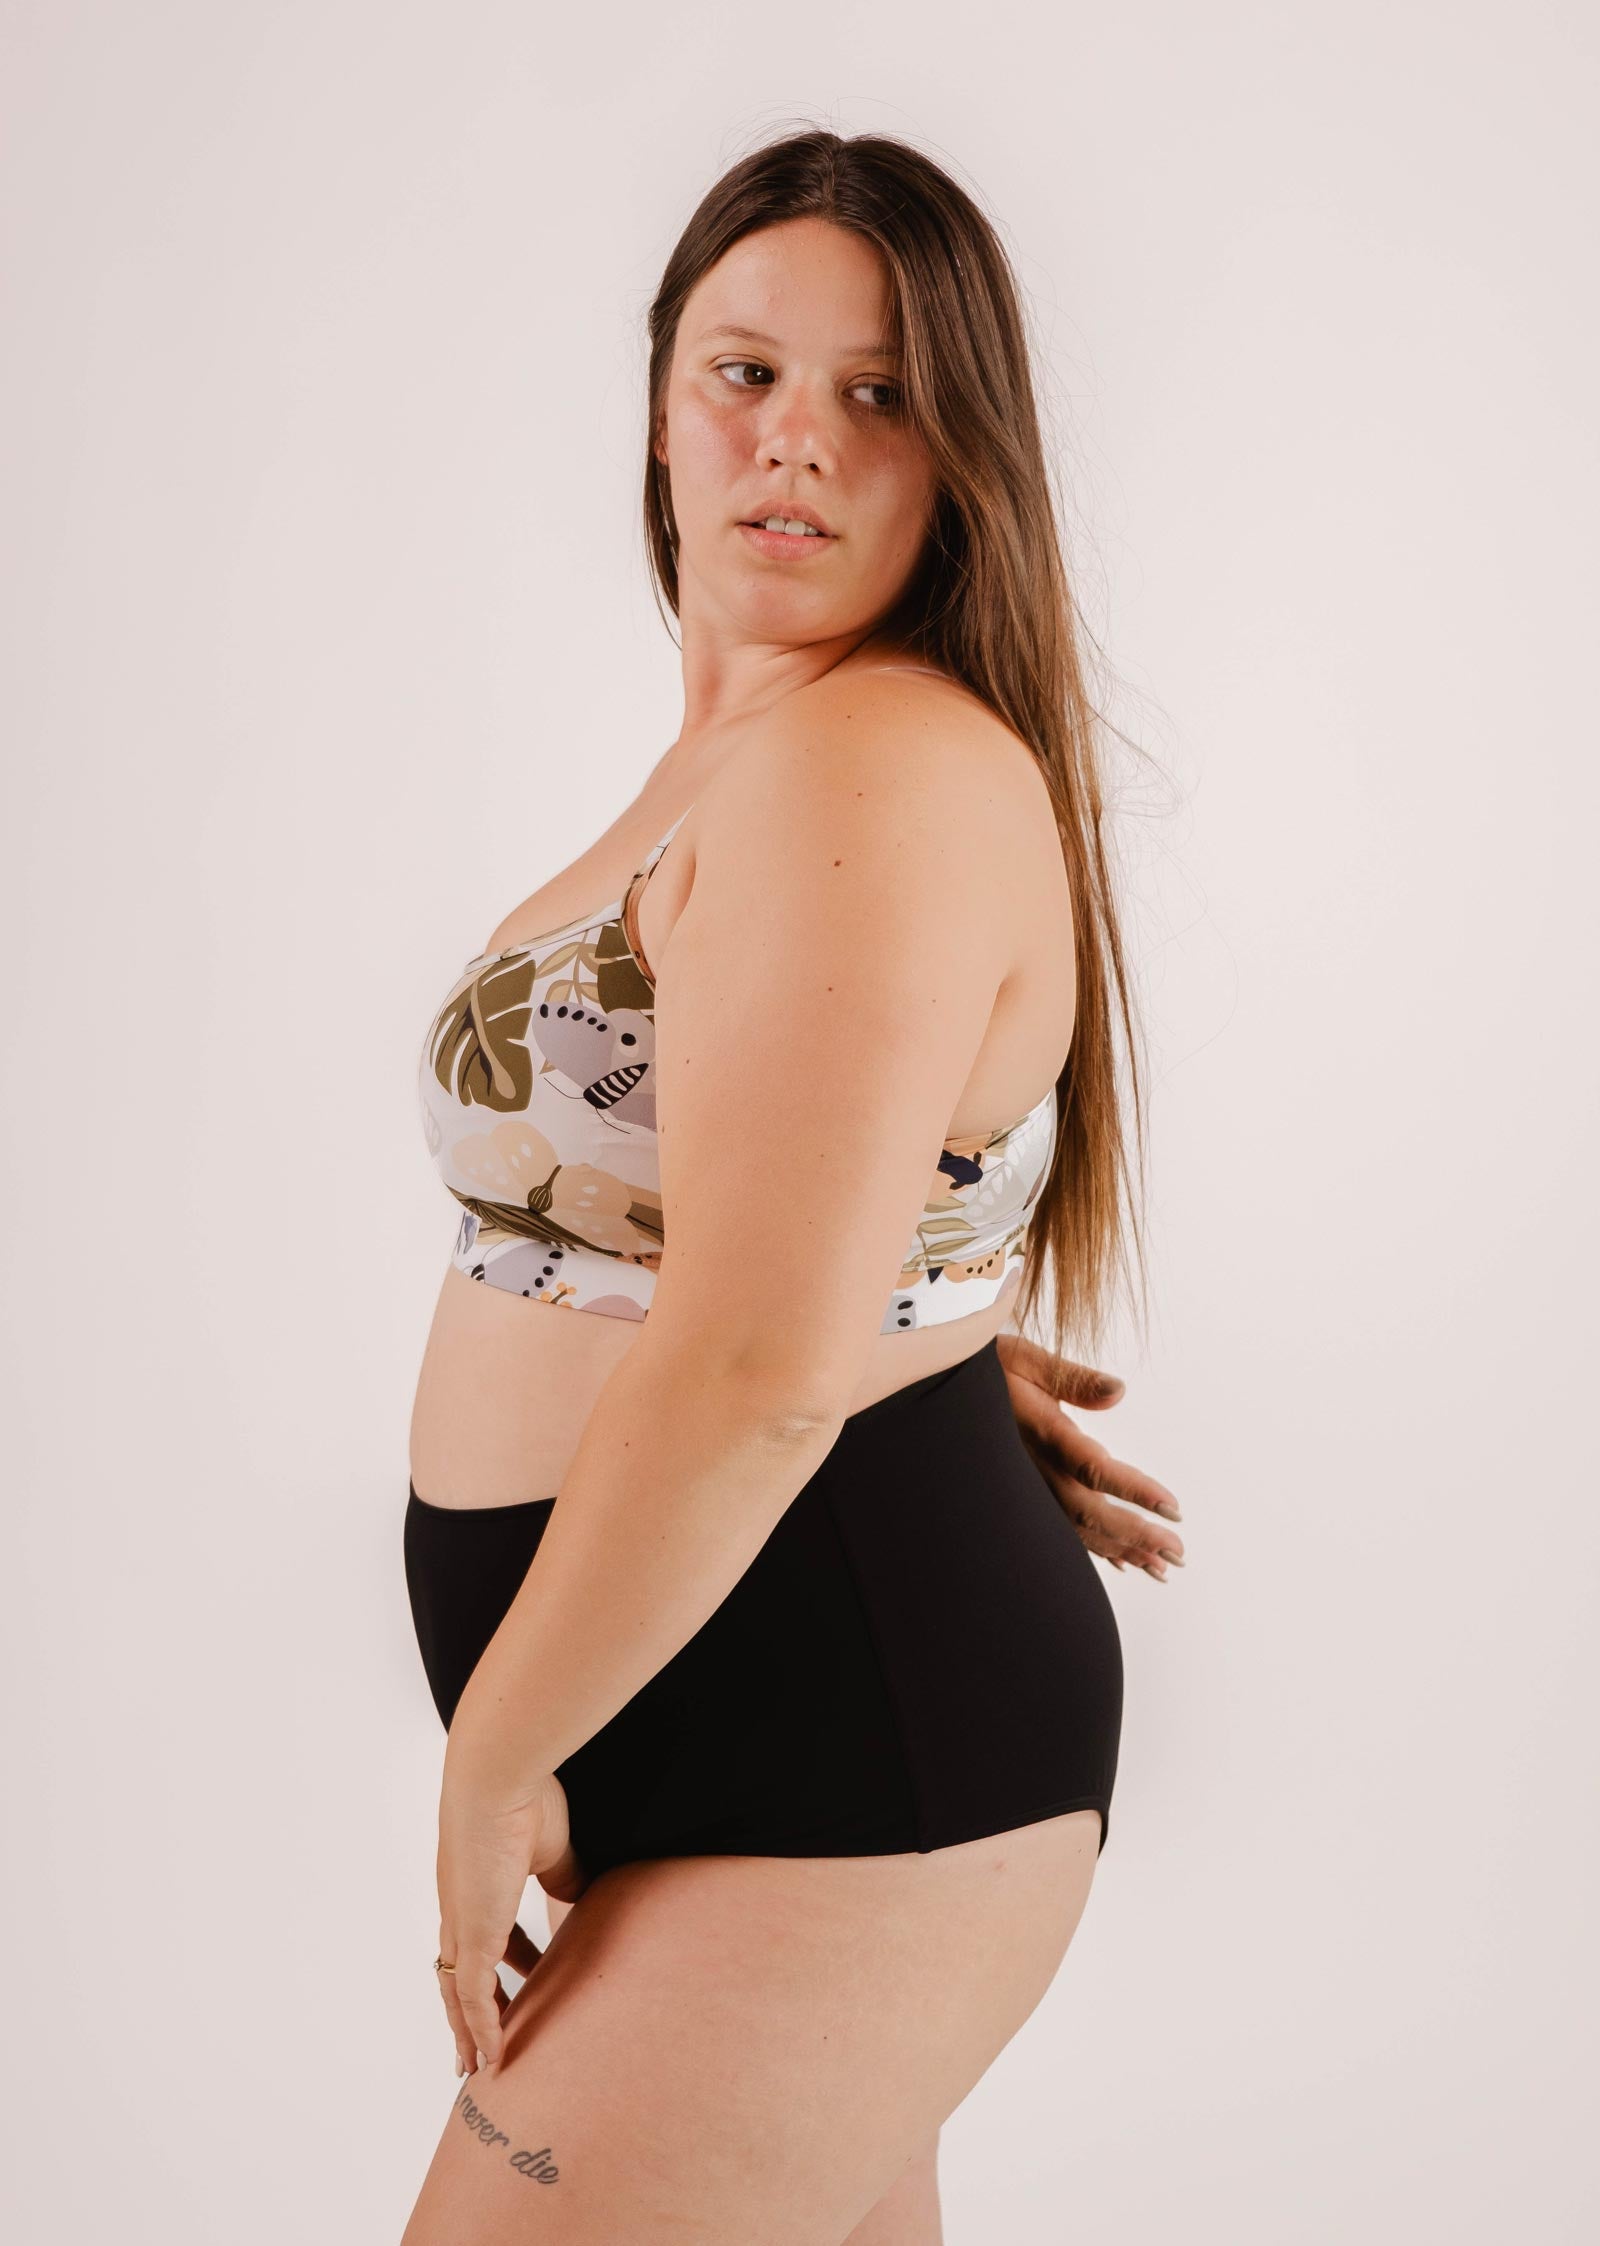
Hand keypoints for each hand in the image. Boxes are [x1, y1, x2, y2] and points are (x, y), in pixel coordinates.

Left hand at [434, 1766, 588, 2076]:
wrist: (497, 1780)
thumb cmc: (526, 1796)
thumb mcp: (554, 1849)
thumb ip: (566, 1879)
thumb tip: (583, 1902)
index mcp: (477, 1883)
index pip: (487, 1936)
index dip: (506, 1964)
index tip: (525, 1983)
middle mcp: (461, 1908)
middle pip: (460, 1973)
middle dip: (471, 2011)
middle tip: (479, 2045)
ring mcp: (462, 1925)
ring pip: (458, 1994)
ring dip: (469, 2032)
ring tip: (479, 2066)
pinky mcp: (471, 1938)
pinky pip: (473, 1998)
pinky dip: (482, 2029)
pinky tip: (492, 2057)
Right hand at [995, 1332, 1184, 1580]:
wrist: (940, 1394)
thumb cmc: (988, 1370)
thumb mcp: (1026, 1360)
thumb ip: (1073, 1378)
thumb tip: (1119, 1390)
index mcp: (1044, 1435)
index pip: (1095, 1470)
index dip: (1134, 1492)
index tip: (1173, 1509)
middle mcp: (1037, 1470)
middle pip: (1092, 1513)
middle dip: (1137, 1537)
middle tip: (1179, 1554)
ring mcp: (1030, 1488)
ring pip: (1078, 1530)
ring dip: (1122, 1550)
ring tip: (1162, 1568)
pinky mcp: (1026, 1495)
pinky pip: (1062, 1531)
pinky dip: (1095, 1550)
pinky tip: (1122, 1563)